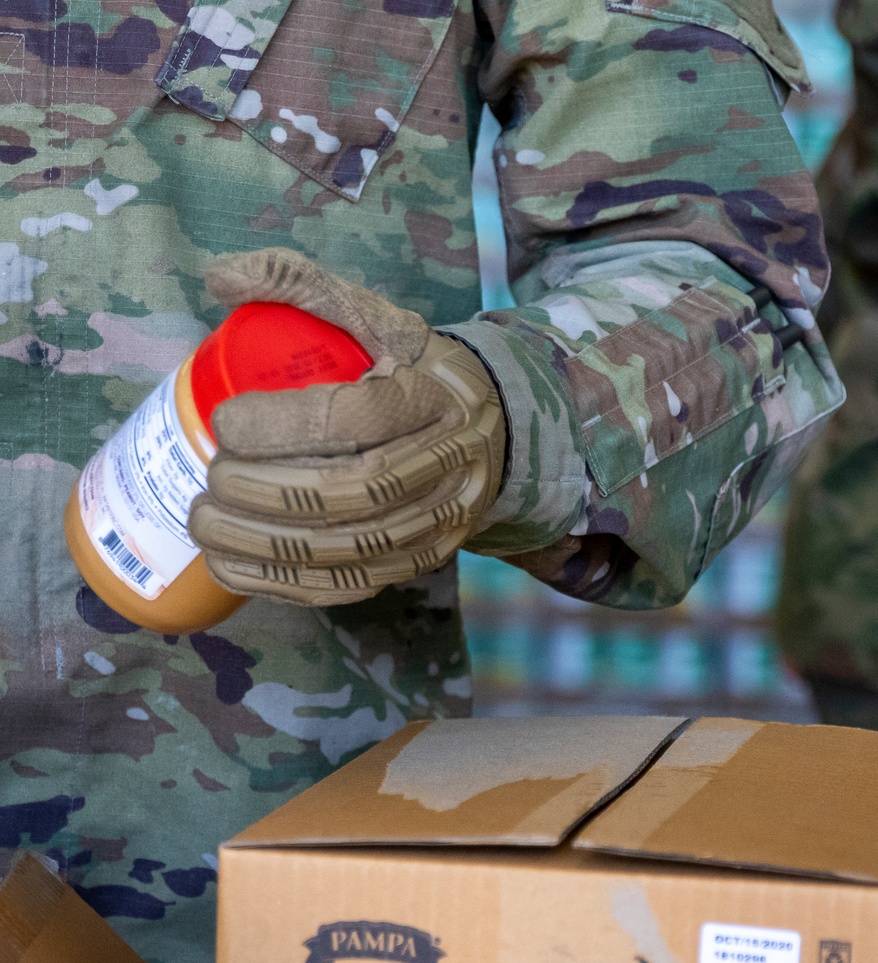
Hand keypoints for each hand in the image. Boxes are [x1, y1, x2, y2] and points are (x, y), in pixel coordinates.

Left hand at [187, 248, 505, 605]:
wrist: (490, 431)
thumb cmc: (414, 371)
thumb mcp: (373, 316)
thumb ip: (299, 284)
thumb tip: (219, 276)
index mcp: (432, 396)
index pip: (353, 418)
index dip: (280, 425)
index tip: (223, 421)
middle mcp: (445, 465)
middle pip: (349, 492)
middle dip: (264, 493)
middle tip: (209, 480)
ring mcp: (437, 523)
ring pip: (346, 548)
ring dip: (261, 544)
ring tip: (202, 524)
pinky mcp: (419, 563)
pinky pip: (347, 586)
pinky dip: (280, 584)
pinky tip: (228, 567)